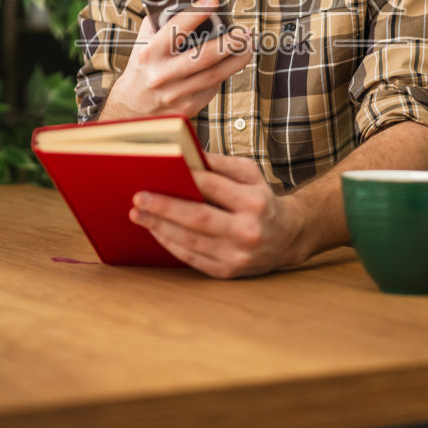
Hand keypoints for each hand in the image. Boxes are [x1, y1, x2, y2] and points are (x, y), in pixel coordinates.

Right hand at [100, 0, 251, 119]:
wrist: (133, 108)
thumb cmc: (143, 68)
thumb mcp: (144, 44)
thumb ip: (159, 23)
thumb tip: (185, 2)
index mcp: (149, 53)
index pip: (175, 29)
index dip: (196, 13)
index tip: (214, 0)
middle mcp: (161, 75)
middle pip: (203, 56)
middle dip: (229, 42)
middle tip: (245, 31)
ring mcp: (175, 94)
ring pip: (214, 75)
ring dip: (236, 59)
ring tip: (248, 46)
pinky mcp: (187, 107)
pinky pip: (212, 88)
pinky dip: (223, 74)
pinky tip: (230, 64)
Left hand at [130, 154, 306, 277]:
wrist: (288, 237)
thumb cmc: (262, 199)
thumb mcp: (251, 174)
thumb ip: (221, 164)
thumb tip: (187, 156)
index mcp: (255, 202)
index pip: (214, 188)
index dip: (186, 179)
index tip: (159, 171)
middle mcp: (248, 231)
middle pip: (198, 218)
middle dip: (164, 207)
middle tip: (139, 198)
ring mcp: (238, 255)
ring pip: (191, 241)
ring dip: (160, 227)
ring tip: (139, 215)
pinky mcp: (229, 272)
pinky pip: (192, 258)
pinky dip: (171, 245)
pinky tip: (156, 231)